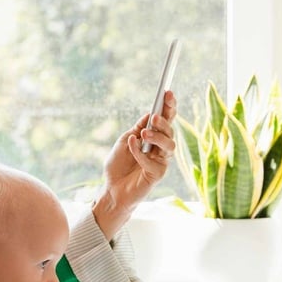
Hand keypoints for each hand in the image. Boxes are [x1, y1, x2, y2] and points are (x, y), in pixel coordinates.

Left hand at [94, 90, 176, 239]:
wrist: (111, 188)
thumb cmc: (118, 165)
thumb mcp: (125, 140)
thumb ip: (138, 128)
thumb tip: (151, 113)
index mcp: (154, 137)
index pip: (166, 119)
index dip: (169, 106)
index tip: (168, 93)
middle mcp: (160, 148)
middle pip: (171, 131)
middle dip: (165, 122)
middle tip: (155, 117)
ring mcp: (161, 161)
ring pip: (169, 145)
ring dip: (157, 137)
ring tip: (144, 134)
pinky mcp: (157, 174)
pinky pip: (153, 160)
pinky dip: (141, 152)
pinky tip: (132, 147)